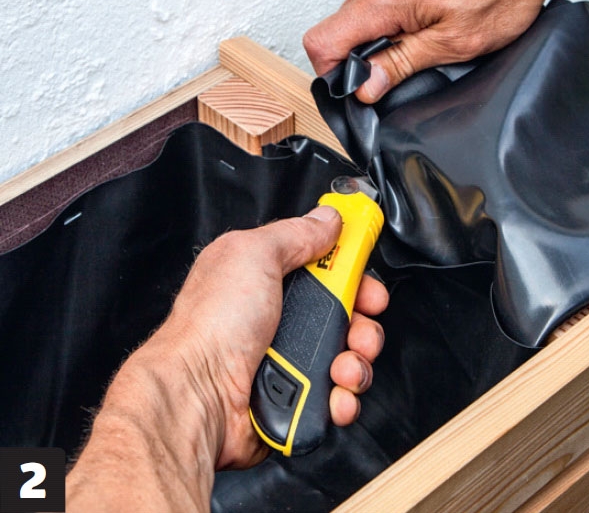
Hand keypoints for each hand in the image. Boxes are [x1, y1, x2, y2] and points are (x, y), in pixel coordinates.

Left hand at [67, 206, 388, 511]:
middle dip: (363, 318)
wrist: (196, 397)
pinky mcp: (295, 399)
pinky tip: (335, 394)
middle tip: (361, 321)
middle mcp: (279, 317)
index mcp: (267, 277)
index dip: (350, 267)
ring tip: (344, 365)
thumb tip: (326, 217)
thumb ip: (295, 233)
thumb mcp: (253, 255)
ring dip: (357, 360)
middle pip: (345, 311)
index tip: (364, 273)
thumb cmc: (211, 326)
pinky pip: (337, 396)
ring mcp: (288, 360)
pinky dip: (344, 397)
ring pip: (347, 355)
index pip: (324, 264)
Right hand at [303, 0, 574, 102]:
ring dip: (385, 32)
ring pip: (361, 11)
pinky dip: (396, 13)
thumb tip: (364, 86)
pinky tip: (432, 12)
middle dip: (367, 54)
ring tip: (430, 31)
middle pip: (341, 28)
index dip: (335, 73)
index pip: (322, 41)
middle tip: (413, 59)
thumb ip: (401, 63)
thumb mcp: (455, 41)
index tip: (364, 86)